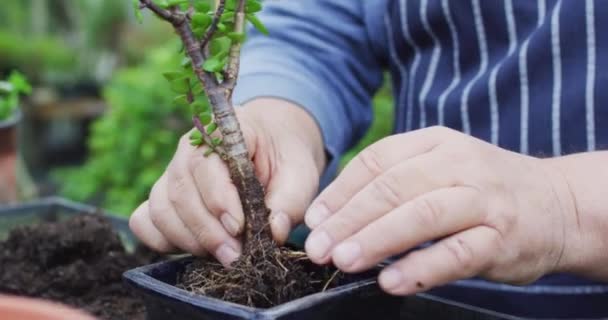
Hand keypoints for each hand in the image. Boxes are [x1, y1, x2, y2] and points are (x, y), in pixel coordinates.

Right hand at [130, 98, 324, 265]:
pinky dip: (161, 240)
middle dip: (207, 231)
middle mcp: (188, 150)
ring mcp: (171, 173)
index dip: (219, 200)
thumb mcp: (300, 173)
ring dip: (188, 240)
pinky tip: (193, 249)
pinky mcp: (164, 196)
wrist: (273, 148)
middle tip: (235, 256)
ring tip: (222, 255)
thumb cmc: (285, 158)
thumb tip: (274, 232)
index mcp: (222, 131)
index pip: (206, 166)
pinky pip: (144, 220)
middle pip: (180, 193)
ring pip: (160, 210)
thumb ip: (290, 201)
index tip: (239, 228)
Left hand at [304, 126, 578, 294]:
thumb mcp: (439, 168)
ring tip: (343, 260)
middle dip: (349, 219)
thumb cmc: (480, 189)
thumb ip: (392, 183)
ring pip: (422, 216)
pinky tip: (390, 282)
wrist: (555, 204)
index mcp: (435, 143)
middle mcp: (459, 164)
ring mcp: (483, 200)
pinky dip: (420, 268)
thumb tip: (331, 215)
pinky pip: (456, 254)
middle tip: (318, 247)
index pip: (377, 160)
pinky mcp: (501, 239)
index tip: (313, 220)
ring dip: (377, 239)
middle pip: (394, 187)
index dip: (340, 191)